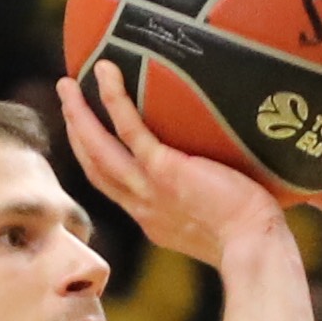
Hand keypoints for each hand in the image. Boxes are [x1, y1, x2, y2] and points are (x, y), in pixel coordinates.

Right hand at [56, 54, 300, 277]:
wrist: (253, 247)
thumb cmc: (252, 235)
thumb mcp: (216, 216)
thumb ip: (208, 194)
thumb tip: (224, 170)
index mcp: (153, 217)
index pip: (114, 185)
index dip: (95, 159)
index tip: (88, 134)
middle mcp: (142, 205)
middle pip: (95, 166)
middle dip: (77, 133)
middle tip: (67, 101)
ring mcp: (149, 189)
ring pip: (99, 150)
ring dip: (78, 116)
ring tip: (67, 85)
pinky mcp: (163, 171)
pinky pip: (129, 129)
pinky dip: (113, 99)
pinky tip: (104, 73)